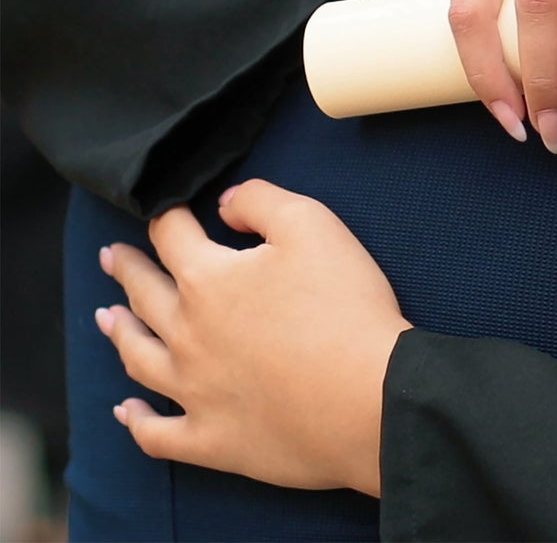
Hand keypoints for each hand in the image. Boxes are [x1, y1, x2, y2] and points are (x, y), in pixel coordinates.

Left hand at [97, 180, 409, 495]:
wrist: (365, 397)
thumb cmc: (343, 305)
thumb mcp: (312, 225)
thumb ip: (261, 201)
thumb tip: (224, 204)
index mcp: (208, 280)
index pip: (172, 236)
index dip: (166, 214)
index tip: (164, 206)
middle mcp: (187, 335)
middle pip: (145, 294)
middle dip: (127, 269)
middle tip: (111, 256)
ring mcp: (193, 391)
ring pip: (140, 358)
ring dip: (120, 333)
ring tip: (107, 318)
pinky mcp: (210, 439)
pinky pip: (156, 433)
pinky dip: (136, 421)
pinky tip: (126, 411)